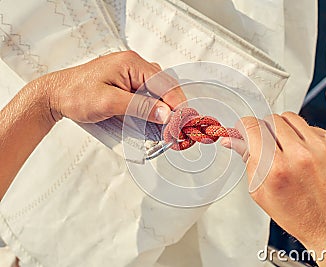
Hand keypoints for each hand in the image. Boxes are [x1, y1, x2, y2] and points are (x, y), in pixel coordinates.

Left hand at [0, 50, 185, 198]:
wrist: (55, 96)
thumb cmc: (74, 94)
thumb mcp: (109, 102)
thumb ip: (139, 106)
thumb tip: (165, 112)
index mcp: (132, 63)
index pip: (165, 83)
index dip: (176, 103)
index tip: (182, 121)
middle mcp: (134, 66)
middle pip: (164, 87)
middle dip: (171, 108)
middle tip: (174, 128)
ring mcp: (130, 75)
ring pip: (157, 93)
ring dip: (162, 110)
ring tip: (163, 128)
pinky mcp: (126, 85)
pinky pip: (146, 96)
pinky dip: (151, 109)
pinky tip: (150, 122)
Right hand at [222, 112, 325, 252]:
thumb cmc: (296, 214)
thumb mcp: (261, 191)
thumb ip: (247, 160)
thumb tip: (232, 139)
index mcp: (276, 168)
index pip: (252, 127)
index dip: (244, 127)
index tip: (245, 130)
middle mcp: (300, 155)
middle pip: (271, 119)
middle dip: (264, 129)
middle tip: (267, 144)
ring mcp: (321, 148)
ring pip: (292, 118)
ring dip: (284, 128)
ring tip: (287, 147)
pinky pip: (312, 128)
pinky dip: (304, 137)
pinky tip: (305, 154)